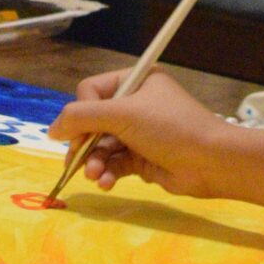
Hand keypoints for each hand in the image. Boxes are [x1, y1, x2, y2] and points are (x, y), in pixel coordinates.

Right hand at [46, 69, 240, 198]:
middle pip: (93, 122)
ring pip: (101, 146)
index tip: (77, 133)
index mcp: (136, 81)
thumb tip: (52, 130)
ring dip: (94, 162)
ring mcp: (140, 132)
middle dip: (84, 144)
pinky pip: (114, 163)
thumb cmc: (170, 127)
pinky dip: (107, 173)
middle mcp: (137, 104)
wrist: (211, 162)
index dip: (81, 112)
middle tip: (75, 161)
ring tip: (96, 175)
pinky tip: (107, 182)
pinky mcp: (143, 158)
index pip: (91, 91)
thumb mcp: (122, 114)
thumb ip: (82, 118)